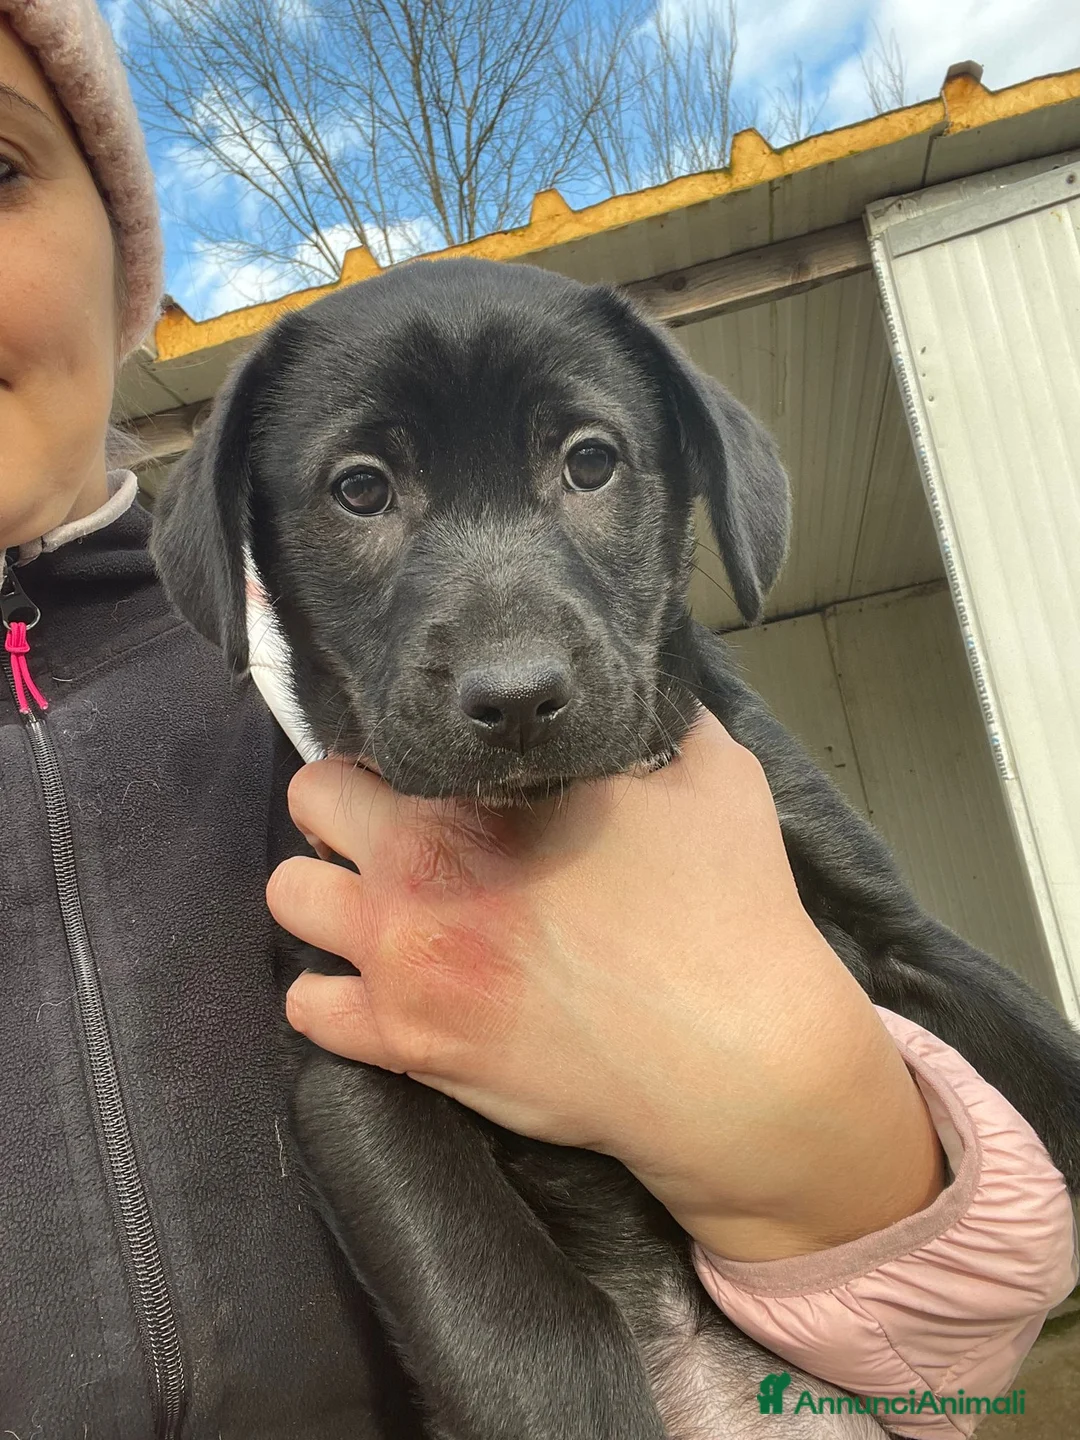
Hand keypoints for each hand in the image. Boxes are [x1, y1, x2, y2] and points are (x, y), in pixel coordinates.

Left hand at [267, 709, 942, 1261]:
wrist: (734, 1059)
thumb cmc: (727, 908)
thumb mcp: (713, 774)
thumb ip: (656, 719)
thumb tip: (639, 687)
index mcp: (479, 793)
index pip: (373, 742)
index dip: (398, 755)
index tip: (427, 777)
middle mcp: (415, 867)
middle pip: (308, 803)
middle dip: (343, 809)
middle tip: (394, 833)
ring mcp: (401, 961)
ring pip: (291, 899)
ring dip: (329, 895)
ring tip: (384, 909)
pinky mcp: (406, 1045)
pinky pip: (308, 1011)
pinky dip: (334, 995)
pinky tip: (382, 989)